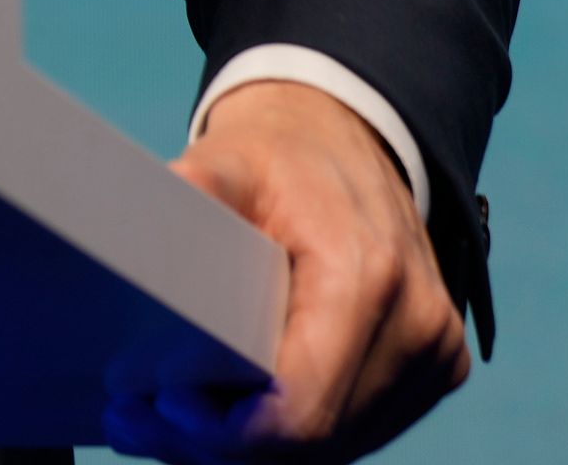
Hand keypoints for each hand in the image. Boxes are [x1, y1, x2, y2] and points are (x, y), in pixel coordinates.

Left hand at [112, 80, 469, 461]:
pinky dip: (293, 434)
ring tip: (165, 420)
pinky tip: (226, 412)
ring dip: (252, 447)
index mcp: (366, 277)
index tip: (162, 403)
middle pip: (314, 441)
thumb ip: (188, 198)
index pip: (301, 409)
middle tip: (133, 420)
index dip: (226, 428)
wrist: (347, 135)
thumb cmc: (281, 157)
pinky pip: (357, 430)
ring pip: (337, 447)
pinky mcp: (435, 366)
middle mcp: (417, 324)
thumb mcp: (225, 161)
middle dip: (220, 442)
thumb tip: (133, 235)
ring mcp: (435, 351)